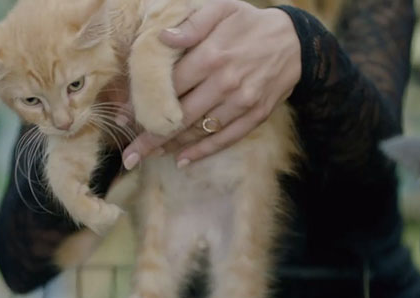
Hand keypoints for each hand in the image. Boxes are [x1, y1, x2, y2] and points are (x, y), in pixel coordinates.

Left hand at [121, 0, 300, 169]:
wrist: (294, 42)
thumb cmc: (249, 23)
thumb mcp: (222, 8)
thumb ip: (191, 23)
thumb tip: (162, 38)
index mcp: (211, 56)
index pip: (168, 87)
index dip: (144, 105)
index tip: (124, 118)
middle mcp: (225, 83)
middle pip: (179, 116)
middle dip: (151, 137)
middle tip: (130, 155)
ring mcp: (241, 102)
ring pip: (200, 131)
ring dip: (172, 146)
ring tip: (150, 156)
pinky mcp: (255, 116)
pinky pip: (226, 139)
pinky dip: (203, 152)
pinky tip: (183, 160)